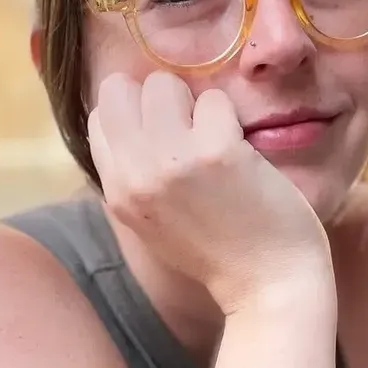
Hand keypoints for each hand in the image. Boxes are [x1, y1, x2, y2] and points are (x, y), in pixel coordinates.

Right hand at [88, 71, 332, 313]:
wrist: (267, 284)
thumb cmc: (217, 249)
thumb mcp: (151, 218)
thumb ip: (134, 172)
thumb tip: (134, 119)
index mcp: (116, 191)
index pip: (100, 115)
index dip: (133, 112)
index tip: (163, 132)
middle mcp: (135, 174)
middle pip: (121, 88)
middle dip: (156, 98)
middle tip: (188, 128)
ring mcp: (174, 161)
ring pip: (164, 84)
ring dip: (193, 103)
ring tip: (213, 137)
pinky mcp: (217, 151)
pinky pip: (214, 99)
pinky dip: (228, 116)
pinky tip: (239, 149)